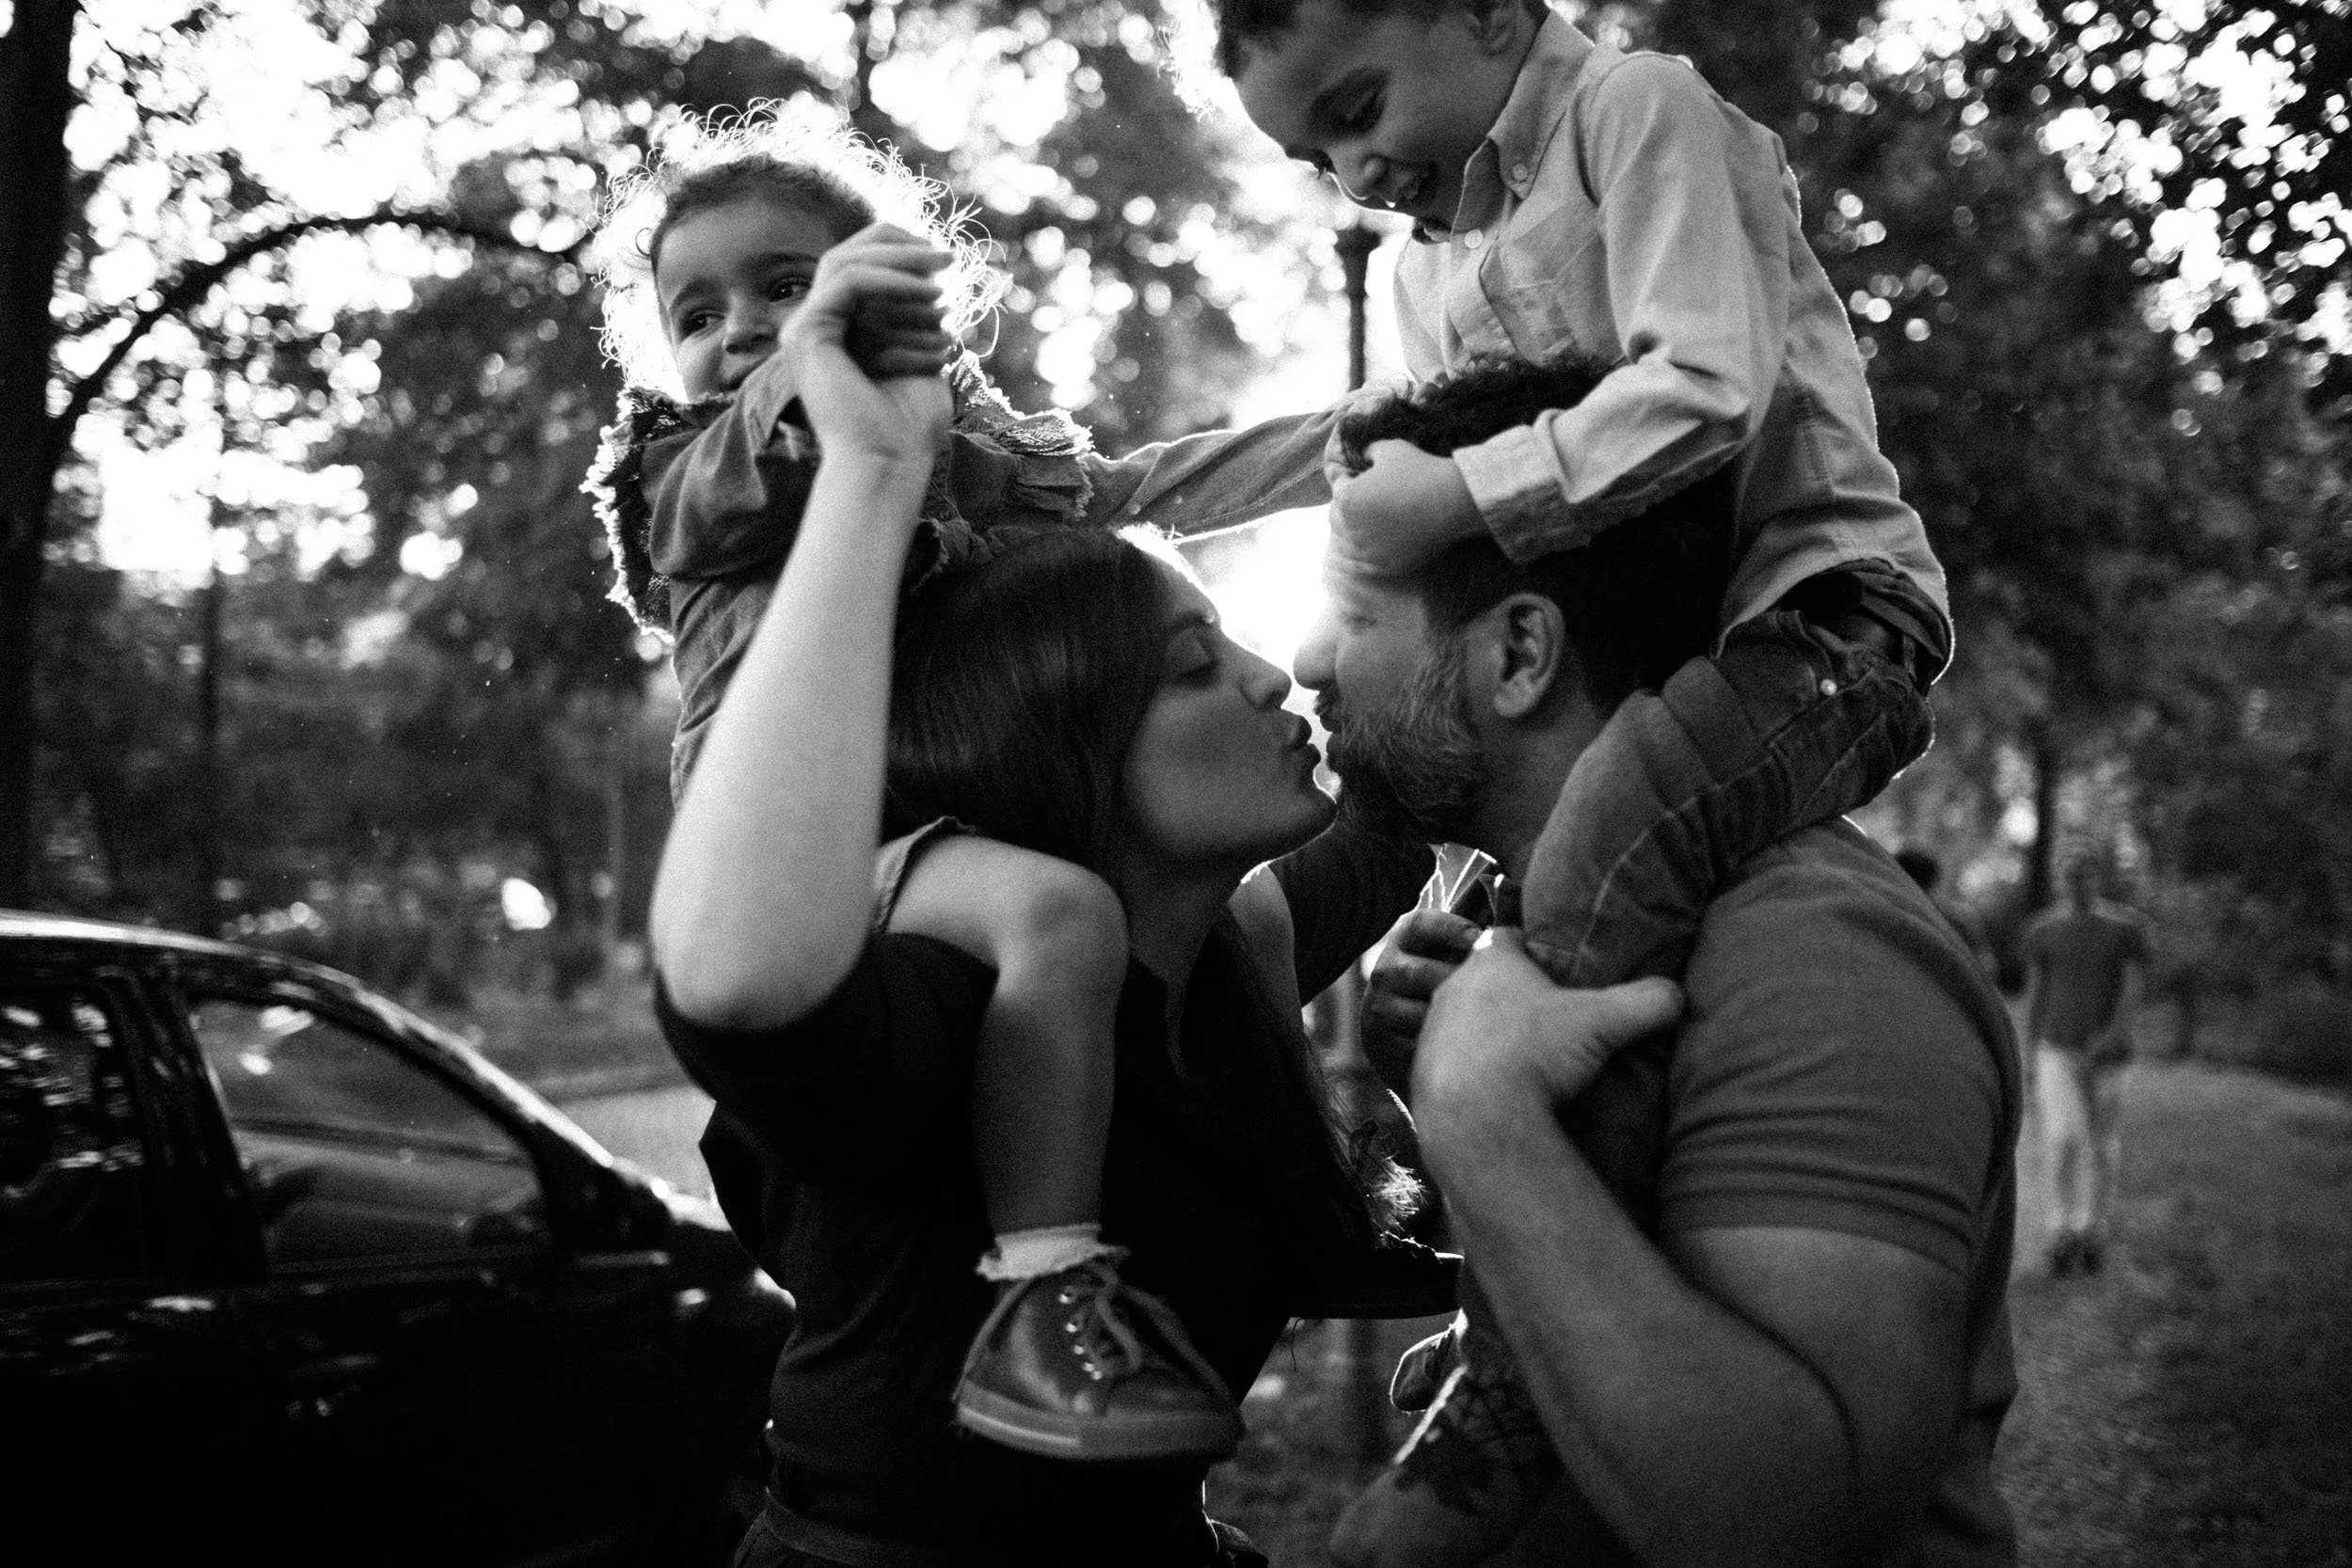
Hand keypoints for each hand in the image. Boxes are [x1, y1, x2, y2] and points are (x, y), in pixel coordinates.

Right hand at [782, 222, 954, 465]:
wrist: (889, 466)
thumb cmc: (909, 427)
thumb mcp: (919, 358)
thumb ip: (916, 320)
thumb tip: (935, 285)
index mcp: (836, 332)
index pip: (857, 267)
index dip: (898, 252)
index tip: (945, 264)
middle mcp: (813, 327)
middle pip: (846, 255)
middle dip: (899, 246)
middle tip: (948, 258)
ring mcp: (803, 330)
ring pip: (844, 262)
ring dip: (900, 260)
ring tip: (945, 275)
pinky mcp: (806, 335)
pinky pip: (847, 282)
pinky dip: (890, 279)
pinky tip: (928, 293)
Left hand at [1329, 439, 1484, 575]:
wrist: (1453, 501)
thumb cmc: (1420, 471)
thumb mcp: (1389, 448)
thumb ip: (1368, 451)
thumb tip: (1362, 456)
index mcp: (1346, 499)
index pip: (1338, 486)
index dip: (1350, 478)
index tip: (1360, 476)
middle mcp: (1350, 529)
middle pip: (1337, 516)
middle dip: (1347, 505)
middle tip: (1364, 498)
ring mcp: (1366, 551)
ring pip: (1345, 541)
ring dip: (1351, 530)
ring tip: (1367, 521)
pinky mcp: (1383, 566)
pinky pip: (1360, 563)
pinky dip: (1359, 554)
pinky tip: (1367, 544)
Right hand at [1359, 907, 1482, 1100]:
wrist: (1410, 1034)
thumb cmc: (1451, 982)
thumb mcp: (1462, 953)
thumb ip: (1489, 925)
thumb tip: (1510, 882)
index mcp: (1406, 937)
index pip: (1423, 923)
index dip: (1454, 930)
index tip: (1484, 940)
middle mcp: (1386, 967)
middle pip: (1422, 974)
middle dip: (1460, 986)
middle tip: (1496, 996)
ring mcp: (1379, 1004)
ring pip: (1420, 1014)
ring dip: (1454, 1022)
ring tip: (1486, 1026)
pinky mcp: (1378, 1038)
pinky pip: (1414, 1045)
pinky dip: (1442, 1048)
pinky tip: (1466, 1049)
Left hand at [1412, 926, 1683, 1123]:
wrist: (1474, 1114)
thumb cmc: (1535, 1053)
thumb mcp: (1603, 1023)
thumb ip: (1645, 1002)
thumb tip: (1678, 995)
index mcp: (1492, 961)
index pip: (1505, 938)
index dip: (1526, 948)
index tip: (1546, 965)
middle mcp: (1454, 986)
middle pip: (1481, 979)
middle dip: (1507, 993)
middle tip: (1540, 1016)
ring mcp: (1431, 1028)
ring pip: (1460, 1019)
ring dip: (1483, 1033)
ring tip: (1517, 1058)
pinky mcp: (1420, 1070)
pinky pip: (1448, 1062)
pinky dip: (1468, 1070)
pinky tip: (1493, 1090)